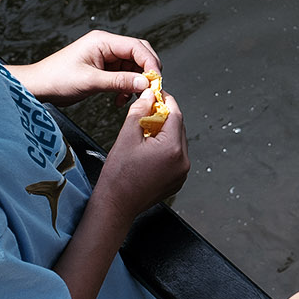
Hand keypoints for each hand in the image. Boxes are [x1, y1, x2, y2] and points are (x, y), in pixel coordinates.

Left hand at [11, 30, 161, 107]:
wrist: (38, 87)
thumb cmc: (56, 79)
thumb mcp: (90, 81)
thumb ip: (119, 81)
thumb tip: (144, 83)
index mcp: (103, 41)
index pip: (137, 47)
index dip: (150, 63)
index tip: (155, 82)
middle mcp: (107, 46)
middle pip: (139, 55)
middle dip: (146, 72)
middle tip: (149, 90)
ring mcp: (105, 57)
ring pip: (133, 67)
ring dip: (135, 83)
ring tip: (131, 98)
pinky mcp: (103, 69)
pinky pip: (123, 76)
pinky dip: (126, 87)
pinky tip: (119, 100)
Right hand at [97, 87, 189, 213]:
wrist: (116, 205)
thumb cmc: (118, 176)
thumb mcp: (126, 137)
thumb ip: (140, 112)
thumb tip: (148, 96)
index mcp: (172, 149)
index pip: (175, 114)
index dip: (165, 100)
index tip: (157, 93)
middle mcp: (182, 161)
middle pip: (178, 128)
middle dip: (164, 116)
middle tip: (147, 110)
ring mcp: (182, 173)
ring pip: (178, 142)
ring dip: (165, 133)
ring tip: (145, 133)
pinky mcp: (177, 180)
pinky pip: (176, 157)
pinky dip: (166, 148)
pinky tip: (149, 149)